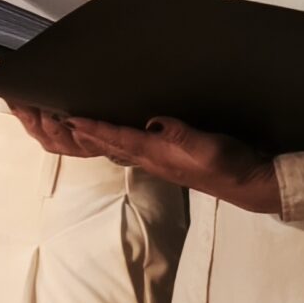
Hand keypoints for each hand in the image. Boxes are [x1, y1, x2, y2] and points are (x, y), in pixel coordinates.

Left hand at [15, 106, 280, 212]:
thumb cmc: (229, 165)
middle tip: (56, 119)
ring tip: (71, 125)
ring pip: (115, 147)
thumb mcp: (208, 146)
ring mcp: (156, 161)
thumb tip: (154, 122)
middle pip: (107, 144)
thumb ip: (181, 135)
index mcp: (156, 154)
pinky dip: (112, 140)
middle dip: (82, 133)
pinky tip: (107, 135)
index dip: (92, 128)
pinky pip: (129, 149)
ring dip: (92, 136)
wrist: (247, 185)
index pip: (117, 138)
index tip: (69, 118)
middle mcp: (150, 159)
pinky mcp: (165, 160)